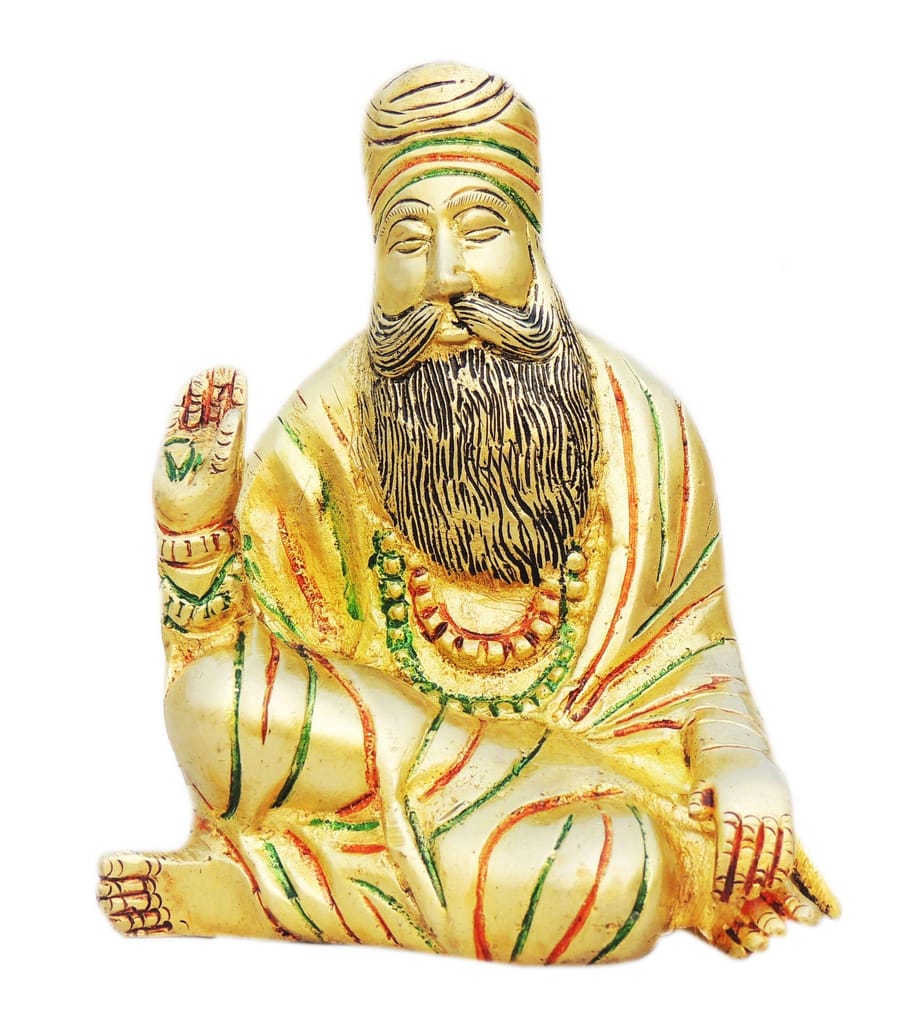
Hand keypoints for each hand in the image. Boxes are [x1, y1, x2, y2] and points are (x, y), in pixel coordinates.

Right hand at [153, 368, 246, 532]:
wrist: (187, 524)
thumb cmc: (212, 503)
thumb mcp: (225, 472)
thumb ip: (229, 443)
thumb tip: (236, 414)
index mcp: (231, 448)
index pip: (235, 414)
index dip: (236, 394)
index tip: (237, 374)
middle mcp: (213, 443)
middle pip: (217, 408)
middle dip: (220, 388)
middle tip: (223, 367)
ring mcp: (192, 443)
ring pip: (198, 411)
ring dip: (202, 392)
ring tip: (206, 372)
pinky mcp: (173, 447)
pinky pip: (178, 419)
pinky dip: (183, 403)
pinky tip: (188, 387)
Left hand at [689, 747, 794, 904]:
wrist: (739, 745)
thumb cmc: (713, 770)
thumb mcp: (702, 781)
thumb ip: (698, 799)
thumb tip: (694, 814)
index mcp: (731, 805)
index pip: (729, 848)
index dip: (725, 874)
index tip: (719, 894)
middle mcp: (754, 809)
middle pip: (750, 854)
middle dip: (743, 881)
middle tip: (735, 902)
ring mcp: (772, 811)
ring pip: (772, 851)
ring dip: (764, 877)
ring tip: (755, 897)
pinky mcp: (785, 811)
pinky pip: (788, 843)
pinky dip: (784, 864)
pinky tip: (777, 882)